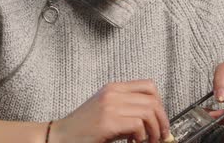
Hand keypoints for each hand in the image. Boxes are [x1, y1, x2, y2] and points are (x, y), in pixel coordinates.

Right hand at [49, 79, 170, 142]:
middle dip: (162, 120)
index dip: (161, 104)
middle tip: (160, 135)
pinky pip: (138, 124)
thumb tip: (154, 118)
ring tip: (147, 141)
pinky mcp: (108, 121)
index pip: (149, 86)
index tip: (160, 119)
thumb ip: (126, 107)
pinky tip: (133, 142)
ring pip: (149, 111)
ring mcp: (110, 105)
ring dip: (154, 130)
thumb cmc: (83, 128)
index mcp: (113, 88)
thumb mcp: (106, 110)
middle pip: (153, 99)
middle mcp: (113, 93)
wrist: (61, 136)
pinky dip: (142, 136)